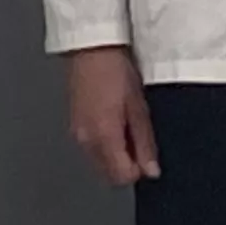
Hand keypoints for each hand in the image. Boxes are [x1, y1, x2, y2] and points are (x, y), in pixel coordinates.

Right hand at [63, 46, 159, 185]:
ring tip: (126, 125)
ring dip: (115, 154)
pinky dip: (104, 143)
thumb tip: (151, 170)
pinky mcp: (73, 125)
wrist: (91, 47)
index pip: (121, 177)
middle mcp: (86, 140)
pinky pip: (90, 147)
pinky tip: (113, 120)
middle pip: (108, 174)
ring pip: (99, 162)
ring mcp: (77, 133)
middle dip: (125, 165)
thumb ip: (144, 143)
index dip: (138, 170)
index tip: (147, 155)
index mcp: (103, 137)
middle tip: (138, 139)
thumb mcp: (139, 107)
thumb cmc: (115, 70)